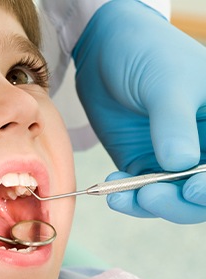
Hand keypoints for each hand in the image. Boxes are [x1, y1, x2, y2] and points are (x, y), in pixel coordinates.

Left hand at [73, 0, 205, 222]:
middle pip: (203, 194)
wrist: (106, 51)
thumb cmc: (148, 54)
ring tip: (125, 196)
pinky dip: (129, 197)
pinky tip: (114, 190)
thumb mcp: (167, 83)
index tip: (194, 187)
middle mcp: (203, 147)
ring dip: (152, 204)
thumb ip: (173, 123)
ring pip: (174, 199)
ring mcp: (173, 159)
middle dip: (182, 202)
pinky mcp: (143, 163)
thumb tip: (181, 164)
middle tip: (152, 195)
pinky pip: (141, 192)